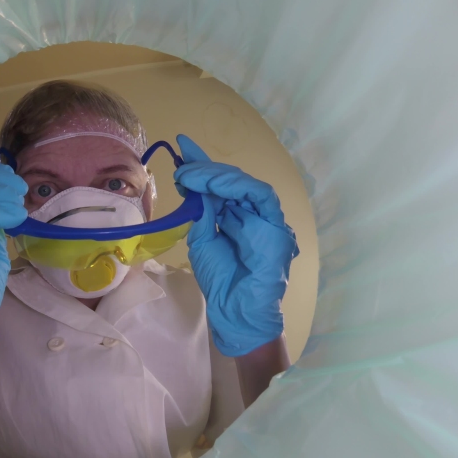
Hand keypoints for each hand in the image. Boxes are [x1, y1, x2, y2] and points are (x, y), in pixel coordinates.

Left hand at [174, 134, 298, 356]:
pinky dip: (237, 186)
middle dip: (204, 168)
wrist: (235, 310)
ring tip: (190, 175)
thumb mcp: (202, 239)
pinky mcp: (276, 226)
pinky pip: (261, 196)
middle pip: (230, 181)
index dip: (202, 165)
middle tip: (181, 166)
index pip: (218, 185)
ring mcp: (265, 219)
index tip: (182, 146)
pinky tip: (215, 184)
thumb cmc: (221, 281)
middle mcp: (252, 213)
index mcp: (234, 216)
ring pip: (244, 184)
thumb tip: (194, 184)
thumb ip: (202, 212)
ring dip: (216, 176)